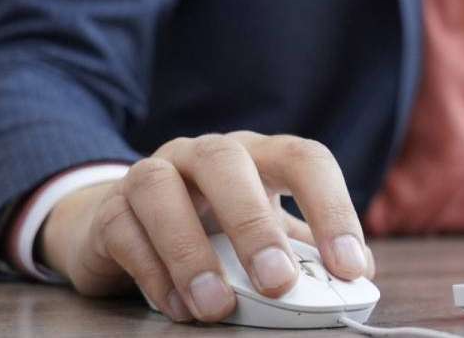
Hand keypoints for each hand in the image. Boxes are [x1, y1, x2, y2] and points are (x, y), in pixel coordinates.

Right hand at [38, 131, 373, 322]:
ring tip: (216, 307)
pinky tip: (177, 308)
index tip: (350, 269)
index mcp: (257, 156)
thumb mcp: (260, 239)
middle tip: (277, 283)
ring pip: (162, 189)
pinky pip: (125, 230)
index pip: (304, 160)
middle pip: (228, 161)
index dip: (332, 209)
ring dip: (191, 251)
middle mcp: (204, 154)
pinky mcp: (110, 211)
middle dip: (254, 223)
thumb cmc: (211, 233)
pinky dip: (153, 273)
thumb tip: (353, 283)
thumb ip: (299, 255)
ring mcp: (152, 175)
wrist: (120, 228)